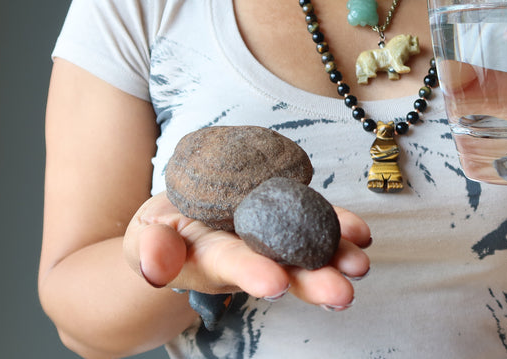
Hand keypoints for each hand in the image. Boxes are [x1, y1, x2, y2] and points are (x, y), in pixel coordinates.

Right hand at [121, 192, 370, 308]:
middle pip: (283, 269)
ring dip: (335, 259)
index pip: (233, 265)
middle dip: (312, 281)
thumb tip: (153, 268)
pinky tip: (362, 234)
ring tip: (360, 266)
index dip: (253, 273)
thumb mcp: (144, 236)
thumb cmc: (162, 231)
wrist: (181, 217)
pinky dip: (339, 226)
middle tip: (341, 294)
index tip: (276, 283)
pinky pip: (315, 221)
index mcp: (211, 261)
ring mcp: (271, 237)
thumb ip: (150, 249)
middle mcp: (249, 255)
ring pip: (307, 252)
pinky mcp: (286, 214)